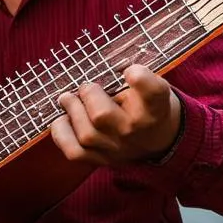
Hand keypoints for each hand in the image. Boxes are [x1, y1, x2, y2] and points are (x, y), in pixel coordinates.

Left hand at [51, 65, 181, 165]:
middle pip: (102, 115)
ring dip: (72, 111)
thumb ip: (132, 74)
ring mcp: (119, 149)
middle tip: (85, 86)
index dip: (139, 77)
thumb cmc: (148, 104)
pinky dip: (62, 133)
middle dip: (87, 94)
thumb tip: (98, 63)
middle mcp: (137, 130)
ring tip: (68, 99)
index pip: (152, 93)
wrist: (160, 139)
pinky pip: (74, 151)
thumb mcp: (151, 84)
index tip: (129, 70)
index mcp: (155, 106)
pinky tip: (62, 119)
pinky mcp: (103, 159)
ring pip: (86, 134)